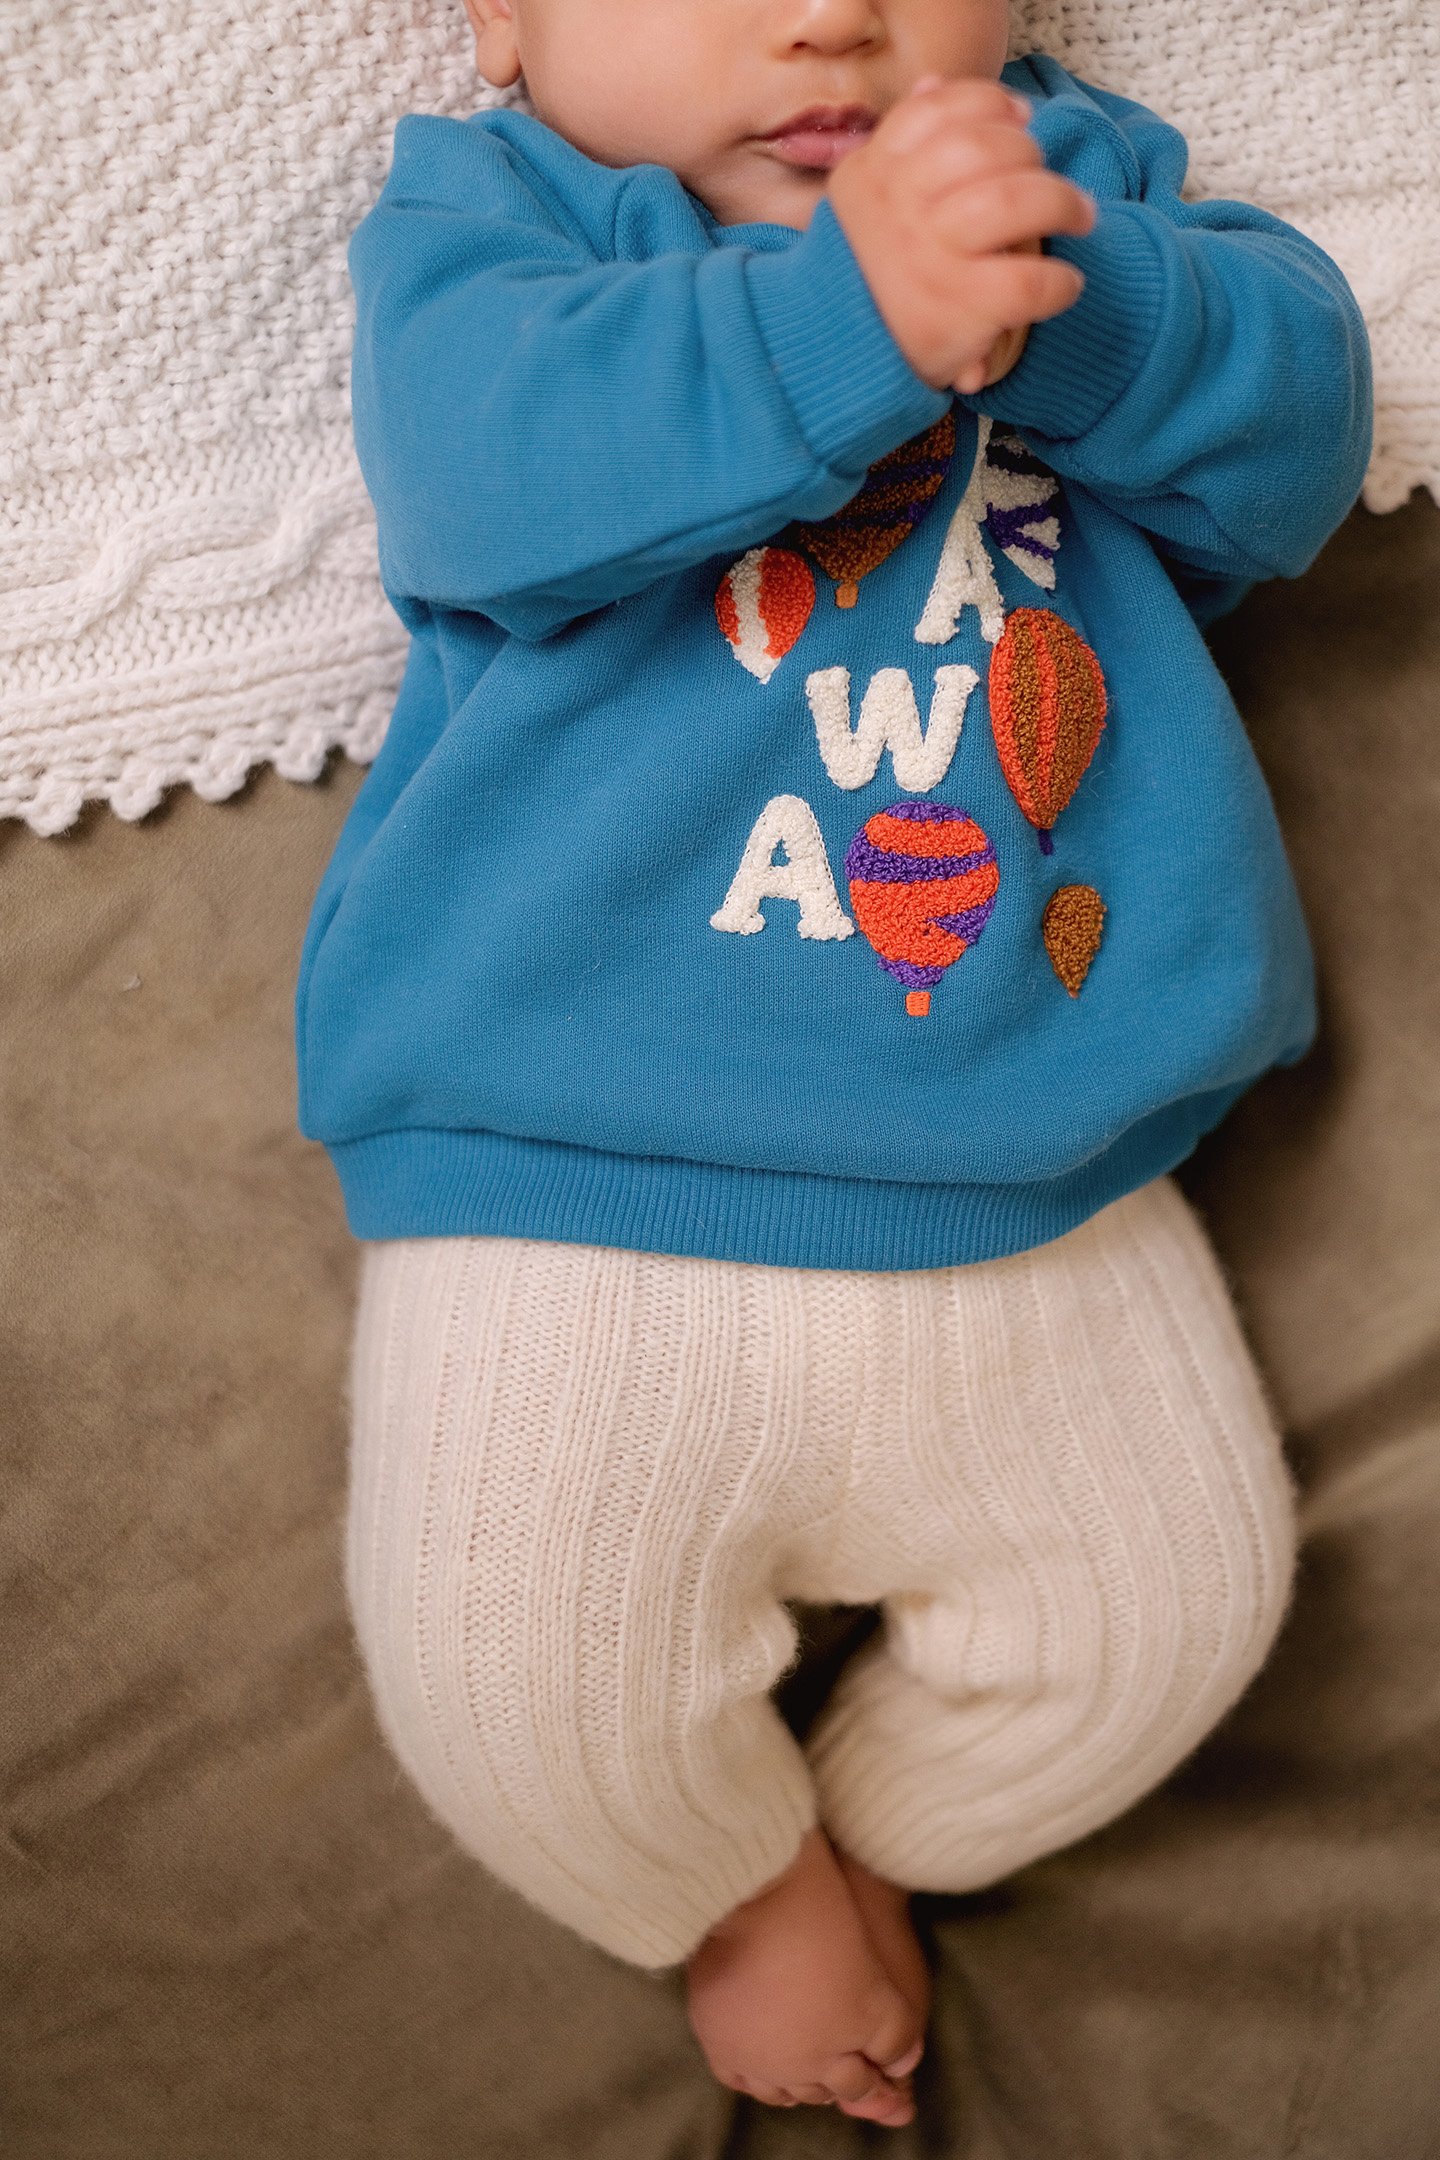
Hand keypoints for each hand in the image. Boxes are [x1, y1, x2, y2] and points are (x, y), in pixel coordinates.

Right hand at [827, 76, 1094, 394]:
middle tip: (1051, 181)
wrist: (833, 360)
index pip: (938, 110)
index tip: (1020, 119)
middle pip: (982, 148)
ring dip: (1060, 202)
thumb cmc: (865, 276)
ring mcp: (929, 257)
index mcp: (872, 172)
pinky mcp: (958, 309)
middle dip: (1031, 154)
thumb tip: (935, 84)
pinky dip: (1059, 281)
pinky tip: (1064, 286)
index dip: (990, 104)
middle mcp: (898, 207)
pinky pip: (1029, 280)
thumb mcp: (863, 200)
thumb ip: (900, 145)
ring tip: (1079, 216)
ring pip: (1012, 201)